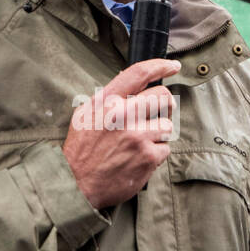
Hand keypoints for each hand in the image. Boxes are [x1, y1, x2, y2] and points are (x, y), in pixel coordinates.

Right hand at [62, 59, 180, 209]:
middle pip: (163, 96)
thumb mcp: (85, 115)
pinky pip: (165, 148)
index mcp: (106, 102)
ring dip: (158, 134)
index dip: (160, 66)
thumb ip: (107, 99)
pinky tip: (139, 159)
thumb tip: (132, 85)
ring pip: (167, 124)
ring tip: (141, 144)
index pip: (138, 73)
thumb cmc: (81, 150)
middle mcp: (122, 115)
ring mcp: (137, 135)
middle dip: (166, 104)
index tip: (173, 66)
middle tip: (161, 113)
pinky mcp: (148, 156)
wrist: (76, 184)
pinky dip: (156, 155)